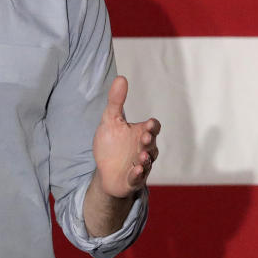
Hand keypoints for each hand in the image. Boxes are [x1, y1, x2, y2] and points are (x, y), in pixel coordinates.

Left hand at [92, 76, 160, 197]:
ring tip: (141, 155)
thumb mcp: (110, 120)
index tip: (148, 124)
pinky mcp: (133, 179)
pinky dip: (138, 174)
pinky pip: (138, 177)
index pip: (153, 127)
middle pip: (152, 144)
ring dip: (145, 158)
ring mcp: (140, 164)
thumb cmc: (111, 144)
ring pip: (148, 161)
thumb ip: (116, 101)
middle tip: (144, 136)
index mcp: (140, 133)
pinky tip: (135, 169)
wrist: (105, 170)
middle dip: (149, 140)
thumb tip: (121, 78)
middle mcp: (144, 148)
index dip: (152, 126)